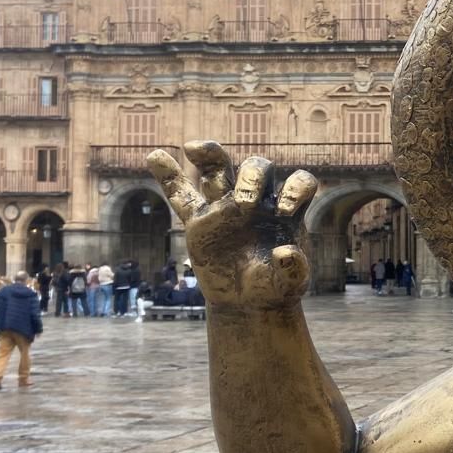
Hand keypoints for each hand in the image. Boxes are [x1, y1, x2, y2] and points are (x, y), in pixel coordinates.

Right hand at [148, 142, 317, 309]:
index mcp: (284, 210)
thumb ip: (294, 270)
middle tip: (247, 204)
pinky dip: (168, 176)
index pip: (298, 181)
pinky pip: (181, 196)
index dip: (294, 188)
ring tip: (194, 149)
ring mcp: (226, 207)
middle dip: (252, 178)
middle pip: (256, 167)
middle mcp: (257, 201)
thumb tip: (284, 252)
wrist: (249, 303)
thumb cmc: (275, 287)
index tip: (285, 211)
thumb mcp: (291, 284)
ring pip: (218, 170)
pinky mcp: (200, 221)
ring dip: (210, 156)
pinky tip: (154, 156)